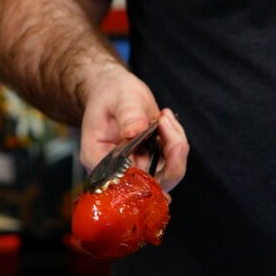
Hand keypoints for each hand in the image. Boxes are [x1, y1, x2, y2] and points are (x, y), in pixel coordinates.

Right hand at [80, 70, 188, 191]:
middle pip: (152, 184)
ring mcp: (137, 166)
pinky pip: (171, 161)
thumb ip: (128, 113)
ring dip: (175, 145)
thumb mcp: (119, 97)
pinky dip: (175, 140)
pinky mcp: (150, 160)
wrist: (114, 91)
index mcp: (99, 160)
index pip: (126, 182)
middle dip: (171, 158)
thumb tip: (135, 130)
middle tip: (168, 125)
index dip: (148, 172)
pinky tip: (166, 119)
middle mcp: (118, 170)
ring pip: (167, 173)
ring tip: (165, 117)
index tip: (159, 142)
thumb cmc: (110, 93)